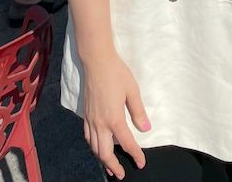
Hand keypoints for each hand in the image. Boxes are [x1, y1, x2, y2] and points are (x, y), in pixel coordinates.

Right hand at [81, 52, 150, 178]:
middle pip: (104, 152)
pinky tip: (97, 146)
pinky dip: (93, 146)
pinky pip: (88, 137)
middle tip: (121, 174)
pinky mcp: (86, 114)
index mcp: (114, 118)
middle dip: (113, 166)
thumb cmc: (117, 73)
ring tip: (110, 166)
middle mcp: (100, 123)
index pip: (126, 142)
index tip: (140, 162)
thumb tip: (146, 128)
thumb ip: (138, 111)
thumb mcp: (132, 90)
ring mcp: (90, 119)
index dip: (134, 154)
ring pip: (94, 147)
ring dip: (102, 159)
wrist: (97, 62)